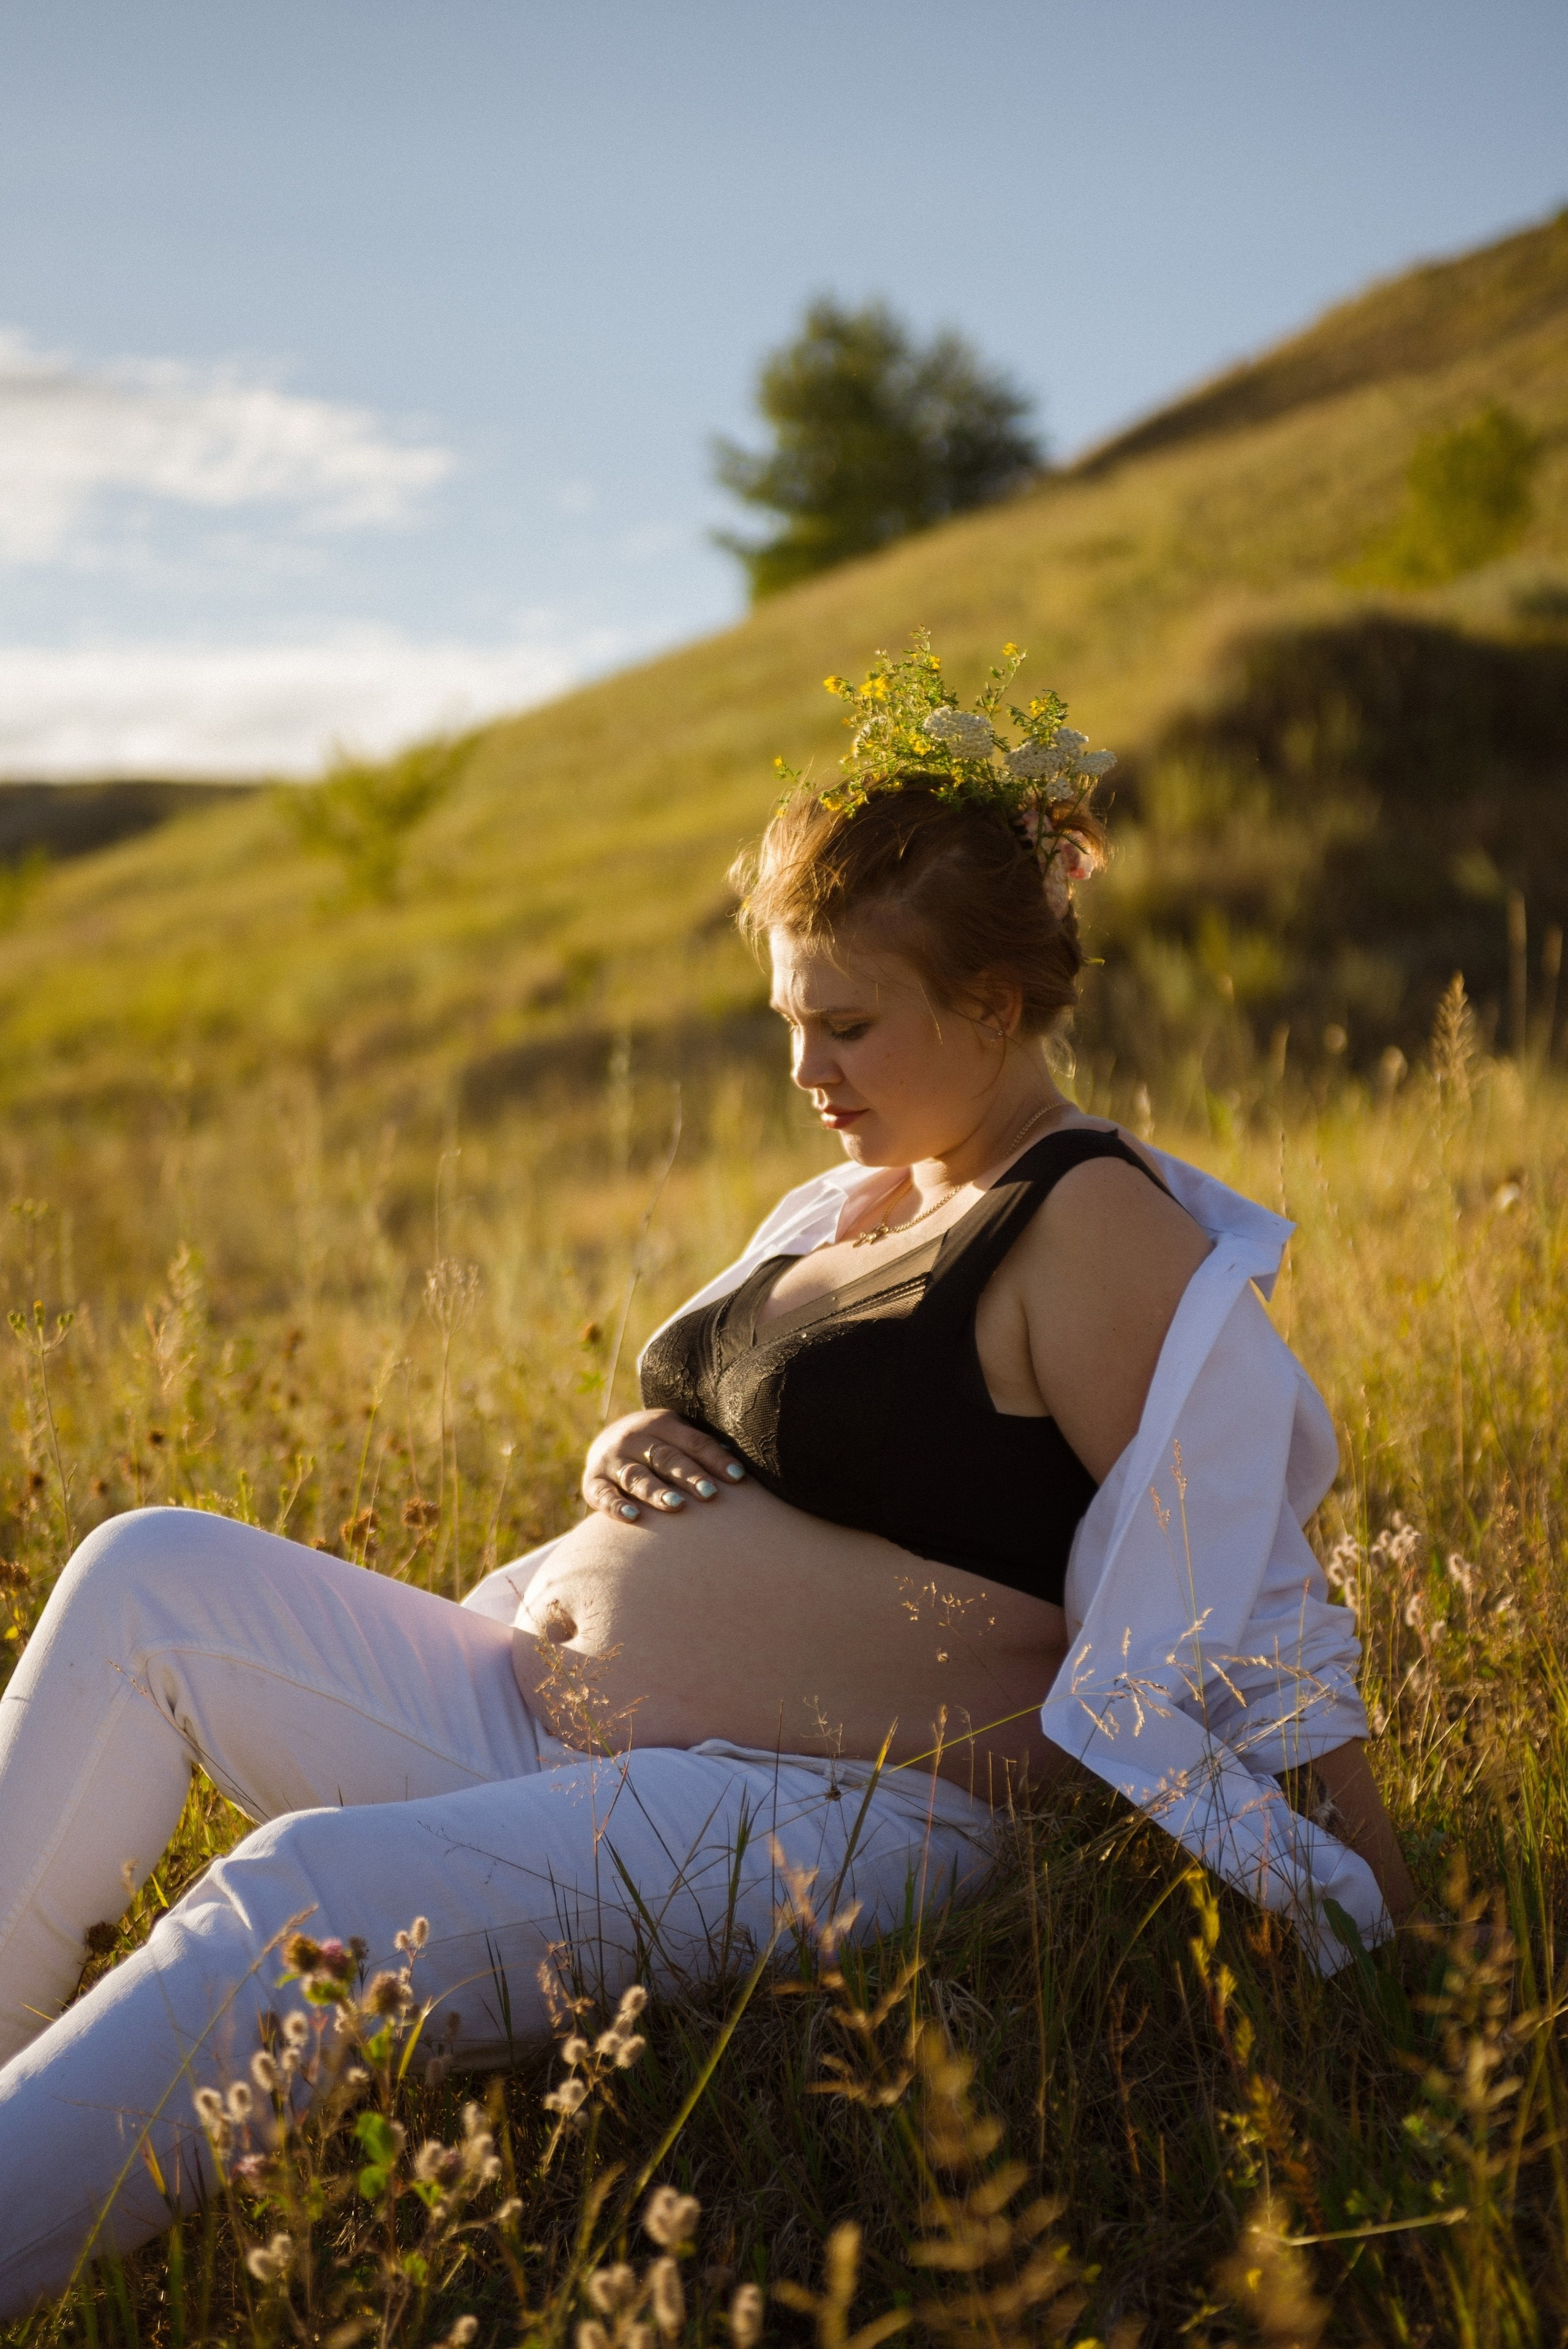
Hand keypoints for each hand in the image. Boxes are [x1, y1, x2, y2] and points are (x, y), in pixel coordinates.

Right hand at [582, 1409, 746, 1522]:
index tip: (738, 1478)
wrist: (607, 1442)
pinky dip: (616, 1506)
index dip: (715, 1459)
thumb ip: (701, 1450)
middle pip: (666, 1458)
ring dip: (657, 1491)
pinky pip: (604, 1495)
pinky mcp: (593, 1481)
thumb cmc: (658, 1446)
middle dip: (689, 1476)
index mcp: (662, 1424)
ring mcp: (612, 1459)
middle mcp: (635, 1438)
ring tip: (676, 1506)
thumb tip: (743, 1470)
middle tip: (710, 1494)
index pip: (693, 1442)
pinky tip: (633, 1517)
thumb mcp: (676, 1437)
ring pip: (637, 1476)